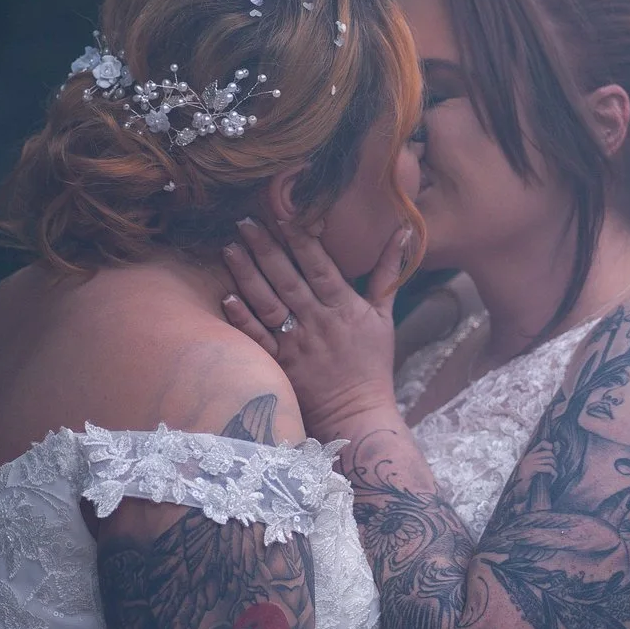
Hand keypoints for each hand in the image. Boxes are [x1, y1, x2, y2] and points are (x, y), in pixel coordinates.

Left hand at [222, 219, 414, 439]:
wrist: (357, 414)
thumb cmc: (372, 364)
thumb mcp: (385, 317)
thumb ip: (388, 274)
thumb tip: (402, 233)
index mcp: (345, 308)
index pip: (321, 267)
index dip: (302, 241)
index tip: (285, 214)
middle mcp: (319, 322)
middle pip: (289, 279)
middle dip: (266, 248)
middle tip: (246, 220)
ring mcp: (297, 344)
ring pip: (269, 303)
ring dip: (248, 275)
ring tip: (229, 247)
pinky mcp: (280, 364)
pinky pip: (258, 338)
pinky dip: (243, 318)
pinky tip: (227, 297)